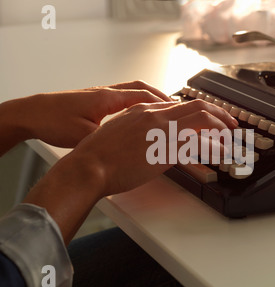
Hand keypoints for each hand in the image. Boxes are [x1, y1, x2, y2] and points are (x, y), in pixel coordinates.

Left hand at [0, 81, 170, 154]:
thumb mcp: (86, 136)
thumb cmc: (55, 122)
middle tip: (176, 108)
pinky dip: (136, 103)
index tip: (177, 111)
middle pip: (141, 88)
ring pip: (132, 91)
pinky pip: (122, 98)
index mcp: (107, 98)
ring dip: (149, 99)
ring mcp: (100, 95)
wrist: (33, 113)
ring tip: (161, 110)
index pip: (143, 96)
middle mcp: (106, 92)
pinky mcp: (94, 101)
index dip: (162, 104)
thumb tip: (133, 146)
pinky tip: (137, 115)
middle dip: (160, 97)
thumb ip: (112, 139)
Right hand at [24, 99, 237, 242]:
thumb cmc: (98, 154)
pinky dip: (214, 148)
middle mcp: (156, 114)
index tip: (207, 119)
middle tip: (230, 123)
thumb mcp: (119, 131)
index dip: (198, 112)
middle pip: (197, 105)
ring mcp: (162, 130)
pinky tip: (221, 154)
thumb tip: (151, 136)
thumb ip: (138, 128)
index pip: (180, 105)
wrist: (89, 166)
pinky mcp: (166, 149)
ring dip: (221, 127)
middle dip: (219, 113)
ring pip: (202, 119)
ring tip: (230, 138)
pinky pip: (199, 144)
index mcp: (144, 110)